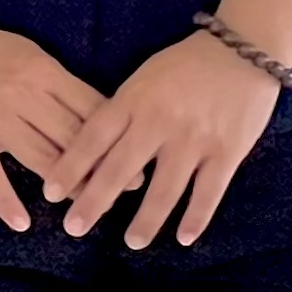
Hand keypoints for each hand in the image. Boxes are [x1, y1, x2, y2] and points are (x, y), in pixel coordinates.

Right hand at [0, 10, 100, 234]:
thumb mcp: (28, 55)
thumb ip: (58, 85)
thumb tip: (96, 116)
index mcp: (42, 72)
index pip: (90, 109)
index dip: (114, 138)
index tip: (134, 158)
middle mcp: (22, 96)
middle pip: (71, 139)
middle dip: (100, 167)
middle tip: (121, 191)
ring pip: (40, 159)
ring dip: (65, 187)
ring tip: (82, 209)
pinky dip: (6, 202)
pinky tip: (21, 222)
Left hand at [44, 32, 279, 250]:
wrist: (241, 49)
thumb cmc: (185, 65)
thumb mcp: (143, 79)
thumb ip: (121, 112)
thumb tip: (93, 153)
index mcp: (134, 100)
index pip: (93, 137)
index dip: (70, 165)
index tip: (50, 192)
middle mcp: (159, 122)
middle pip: (121, 168)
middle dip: (95, 200)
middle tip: (75, 227)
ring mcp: (194, 139)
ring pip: (164, 188)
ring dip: (146, 220)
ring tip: (132, 242)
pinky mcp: (227, 151)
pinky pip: (209, 192)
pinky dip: (196, 217)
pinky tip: (184, 238)